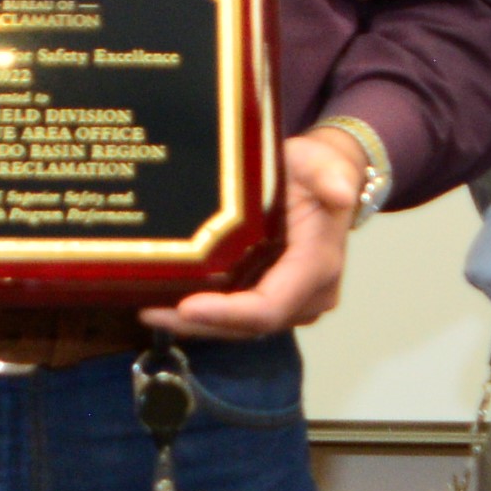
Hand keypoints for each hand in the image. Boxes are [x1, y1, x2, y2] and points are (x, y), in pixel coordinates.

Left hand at [141, 128, 366, 338]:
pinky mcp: (274, 299)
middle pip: (250, 326)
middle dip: (201, 324)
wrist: (325, 179)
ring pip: (241, 327)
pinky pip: (238, 317)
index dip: (229, 314)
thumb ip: (330, 176)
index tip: (186, 307)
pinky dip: (206, 315)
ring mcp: (292, 302)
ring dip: (197, 324)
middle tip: (151, 311)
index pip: (271, 307)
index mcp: (318, 266)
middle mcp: (309, 295)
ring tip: (151, 309)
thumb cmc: (316, 170)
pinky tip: (168, 304)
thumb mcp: (322, 163)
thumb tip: (340, 192)